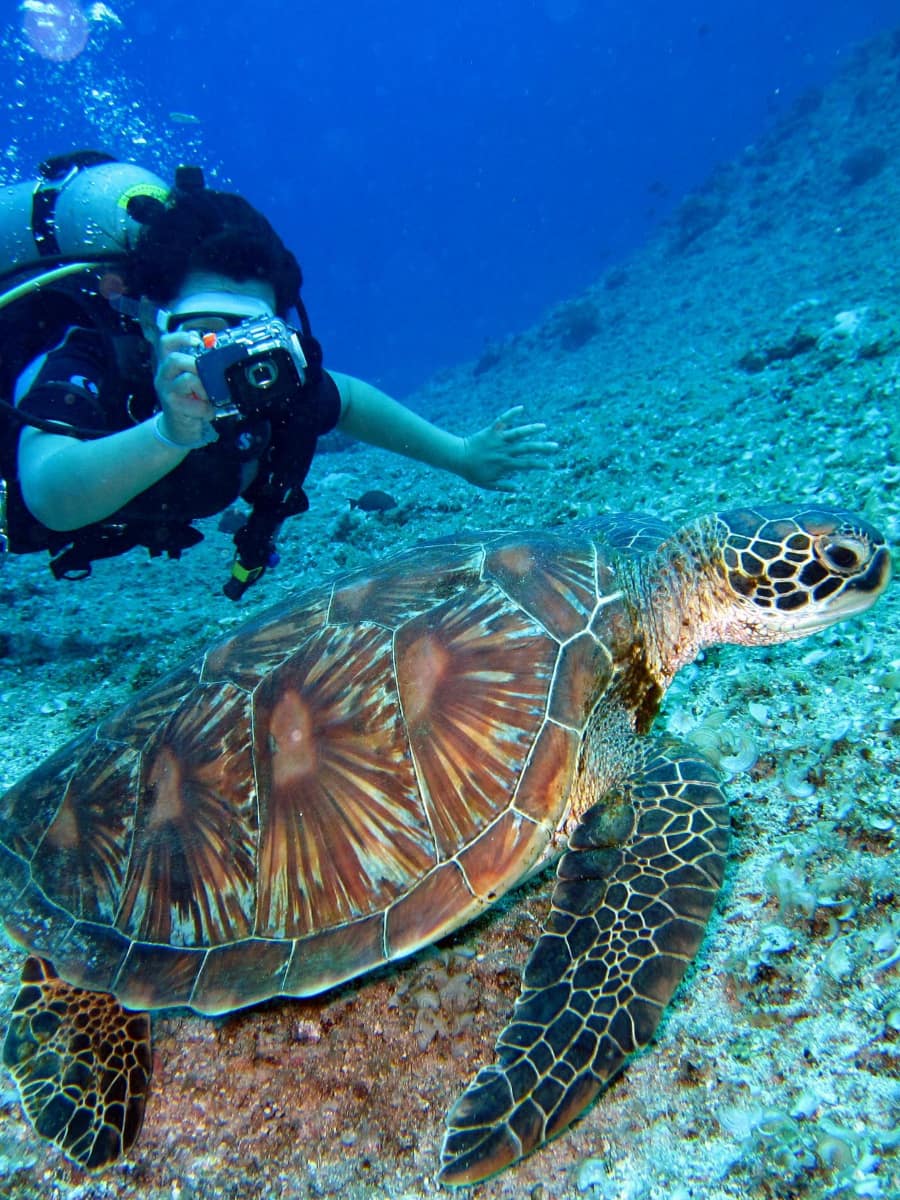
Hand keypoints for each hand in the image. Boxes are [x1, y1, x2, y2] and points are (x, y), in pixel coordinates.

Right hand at [153, 330, 216, 446]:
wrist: (178, 428)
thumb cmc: (189, 401)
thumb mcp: (193, 381)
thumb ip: (201, 367)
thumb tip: (220, 354)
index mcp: (169, 366)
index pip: (166, 343)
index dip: (181, 338)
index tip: (198, 341)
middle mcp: (164, 376)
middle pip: (174, 359)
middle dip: (196, 364)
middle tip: (209, 374)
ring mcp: (167, 392)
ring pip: (187, 380)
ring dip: (204, 388)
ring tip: (208, 396)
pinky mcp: (174, 408)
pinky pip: (195, 404)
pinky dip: (206, 409)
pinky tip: (207, 412)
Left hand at [460, 406, 558, 490]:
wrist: (458, 457)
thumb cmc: (472, 472)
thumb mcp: (487, 484)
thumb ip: (503, 486)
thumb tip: (520, 488)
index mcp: (505, 464)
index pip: (526, 464)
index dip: (539, 465)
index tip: (550, 466)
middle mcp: (504, 451)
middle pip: (527, 448)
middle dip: (542, 448)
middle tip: (555, 446)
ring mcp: (499, 439)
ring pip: (518, 433)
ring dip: (531, 429)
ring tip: (543, 427)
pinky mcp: (492, 430)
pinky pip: (502, 420)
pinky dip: (511, 413)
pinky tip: (521, 408)